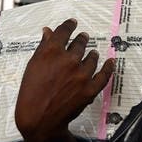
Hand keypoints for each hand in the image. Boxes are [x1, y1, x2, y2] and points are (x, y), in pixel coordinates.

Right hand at [15, 18, 114, 141]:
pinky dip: (108, 67)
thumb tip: (48, 32)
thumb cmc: (31, 93)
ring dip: (92, 53)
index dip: (69, 25)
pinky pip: (104, 75)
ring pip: (92, 57)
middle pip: (80, 43)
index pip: (64, 31)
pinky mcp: (90, 88)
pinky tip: (110, 62)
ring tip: (93, 52)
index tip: (72, 23)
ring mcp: (81, 74)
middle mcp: (68, 60)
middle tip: (83, 37)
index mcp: (52, 51)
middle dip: (82, 39)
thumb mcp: (33, 66)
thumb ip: (43, 47)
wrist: (39, 118)